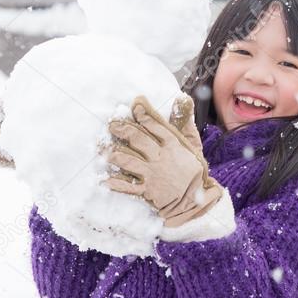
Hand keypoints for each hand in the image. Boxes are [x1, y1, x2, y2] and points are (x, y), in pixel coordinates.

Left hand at [102, 94, 222, 227]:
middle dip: (124, 131)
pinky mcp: (147, 191)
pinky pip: (129, 187)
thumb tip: (182, 98)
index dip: (145, 115)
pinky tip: (105, 180)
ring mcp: (153, 175)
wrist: (194, 199)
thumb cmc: (192, 169)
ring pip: (131, 162)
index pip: (157, 127)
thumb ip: (185, 120)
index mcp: (173, 145)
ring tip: (104, 150)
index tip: (135, 105)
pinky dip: (117, 184)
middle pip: (140, 141)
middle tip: (112, 125)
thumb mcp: (193, 143)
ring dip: (116, 156)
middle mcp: (161, 158)